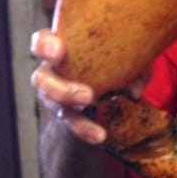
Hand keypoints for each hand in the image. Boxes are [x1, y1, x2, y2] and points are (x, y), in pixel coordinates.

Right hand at [30, 28, 149, 144]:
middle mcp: (51, 73)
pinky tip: (99, 135)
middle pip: (41, 78)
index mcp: (61, 50)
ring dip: (75, 111)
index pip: (41, 42)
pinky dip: (85, 129)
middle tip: (88, 95)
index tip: (60, 51)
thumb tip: (135, 89)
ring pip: (53, 104)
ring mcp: (54, 97)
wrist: (101, 96)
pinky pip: (70, 124)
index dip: (45, 45)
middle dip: (60, 87)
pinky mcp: (63, 116)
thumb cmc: (108, 66)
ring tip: (95, 113)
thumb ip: (133, 69)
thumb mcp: (125, 63)